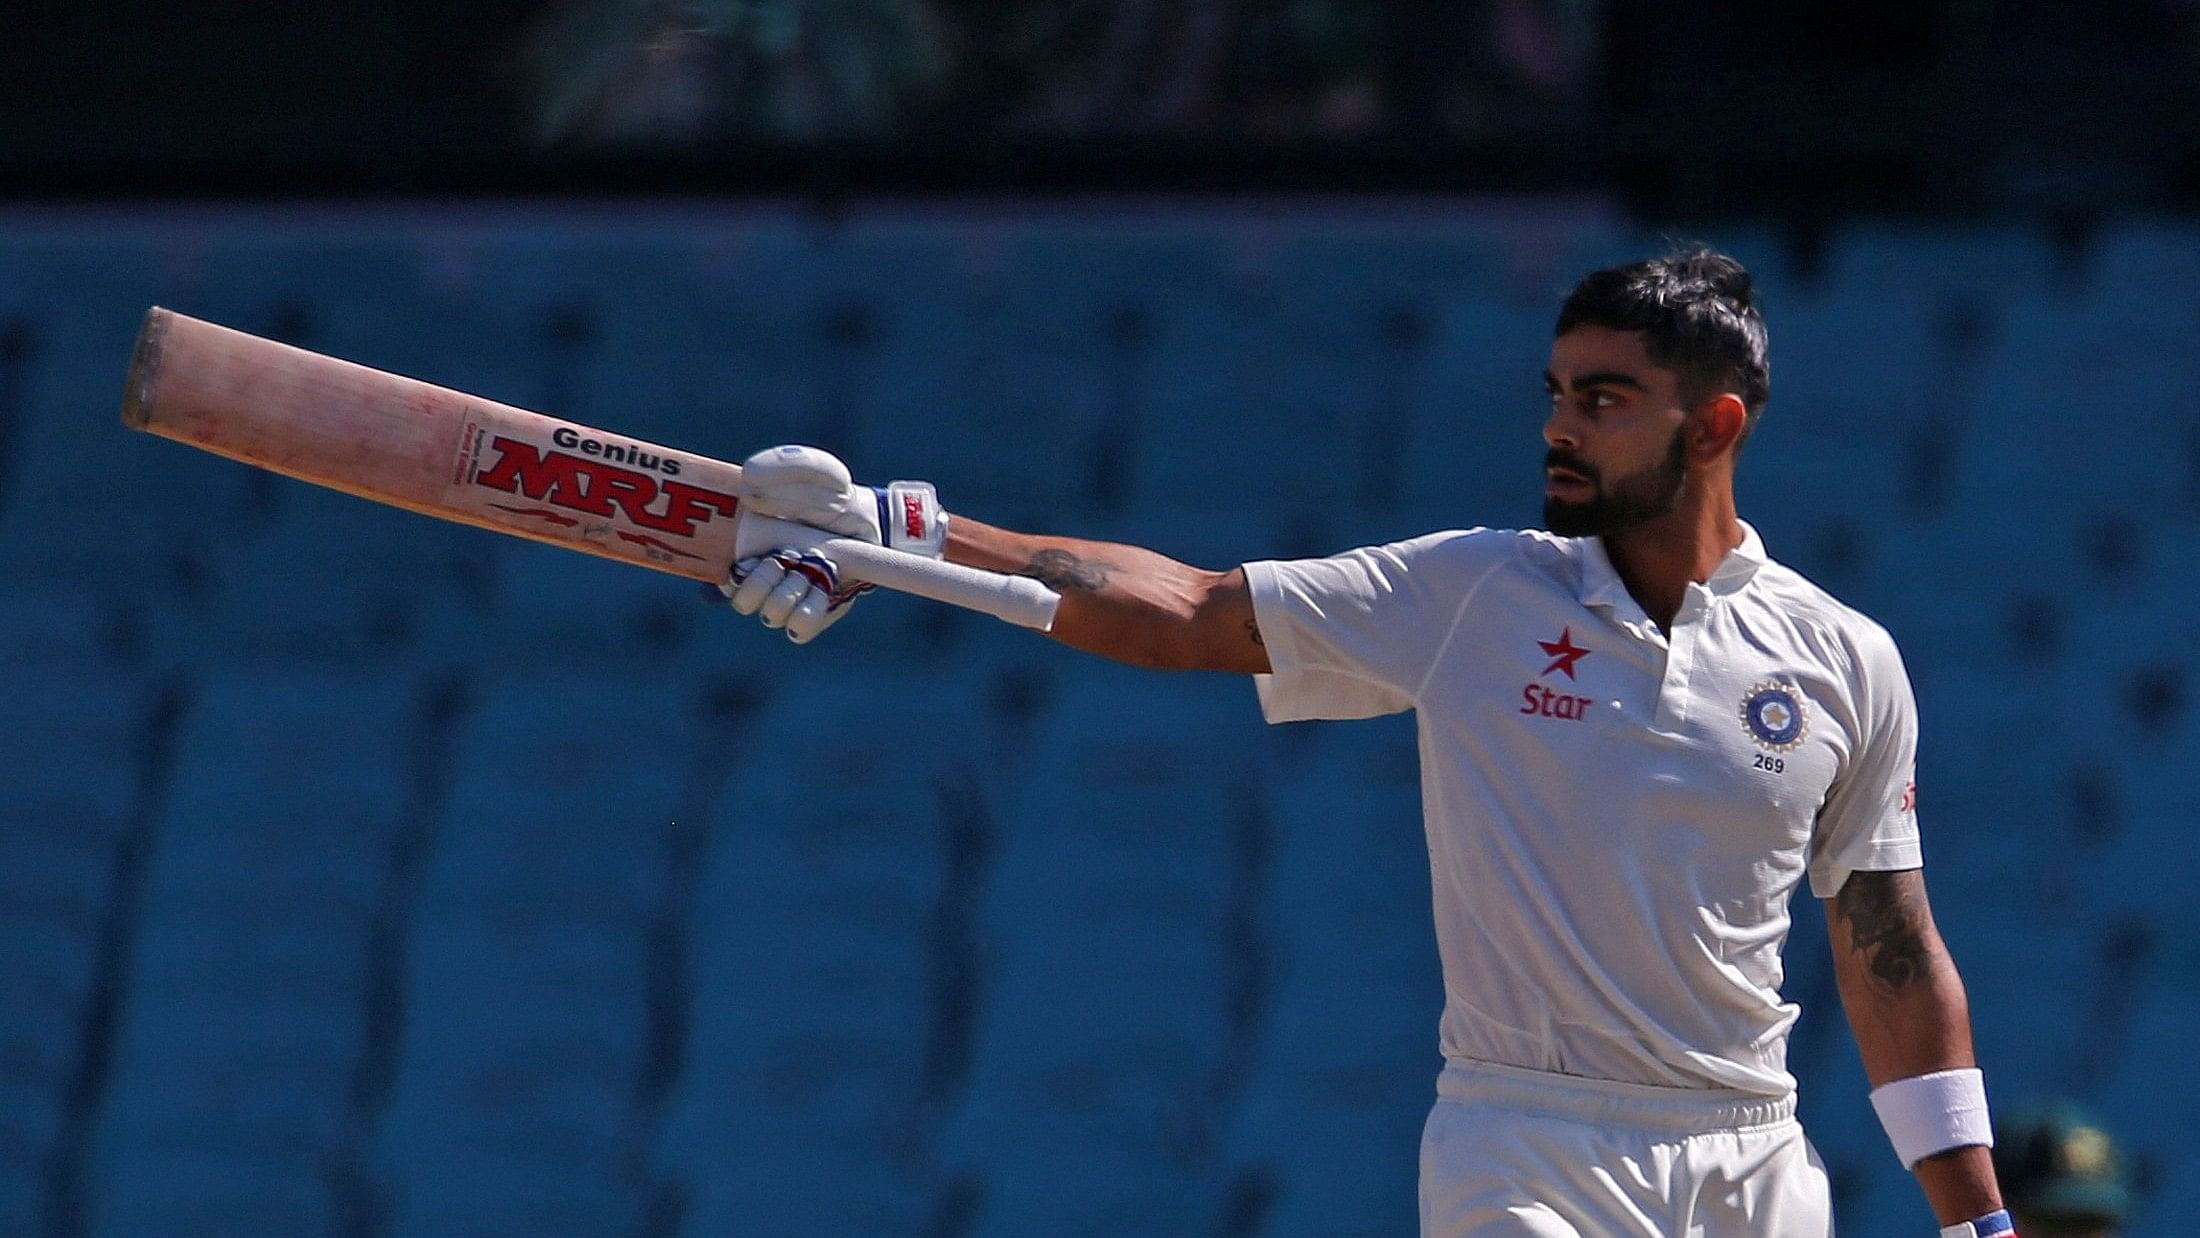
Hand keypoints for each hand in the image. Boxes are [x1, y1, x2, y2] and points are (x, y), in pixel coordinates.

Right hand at [718, 445, 945, 643]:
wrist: (870, 519)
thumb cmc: (832, 493)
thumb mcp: (812, 468)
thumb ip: (780, 465)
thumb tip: (747, 488)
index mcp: (744, 547)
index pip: (717, 576)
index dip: (729, 574)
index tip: (754, 555)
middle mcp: (762, 577)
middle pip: (743, 601)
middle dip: (765, 581)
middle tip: (789, 556)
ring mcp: (787, 598)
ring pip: (772, 615)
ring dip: (793, 590)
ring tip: (815, 565)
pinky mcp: (813, 613)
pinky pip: (800, 628)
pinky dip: (812, 609)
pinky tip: (826, 584)